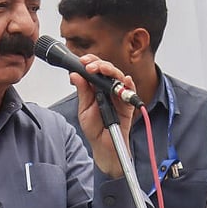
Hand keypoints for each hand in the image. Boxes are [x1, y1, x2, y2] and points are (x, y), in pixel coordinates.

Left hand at [70, 54, 135, 177]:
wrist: (103, 146)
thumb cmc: (95, 128)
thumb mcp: (84, 109)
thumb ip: (82, 92)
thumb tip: (75, 75)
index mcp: (96, 88)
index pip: (94, 70)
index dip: (89, 63)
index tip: (82, 61)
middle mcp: (108, 89)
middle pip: (107, 70)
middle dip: (99, 64)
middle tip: (90, 66)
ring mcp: (119, 95)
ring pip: (119, 77)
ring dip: (111, 70)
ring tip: (102, 69)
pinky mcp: (128, 104)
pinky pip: (131, 91)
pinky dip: (129, 84)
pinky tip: (125, 79)